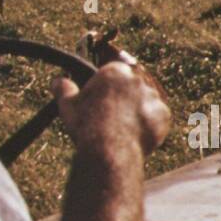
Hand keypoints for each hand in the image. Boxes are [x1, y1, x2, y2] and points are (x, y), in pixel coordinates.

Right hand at [52, 63, 169, 157]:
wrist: (110, 149)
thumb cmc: (87, 126)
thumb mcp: (68, 106)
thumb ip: (63, 89)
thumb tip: (57, 82)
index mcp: (115, 71)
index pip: (113, 74)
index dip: (106, 90)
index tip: (101, 104)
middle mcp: (137, 79)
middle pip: (131, 87)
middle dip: (124, 99)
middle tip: (113, 118)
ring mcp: (152, 96)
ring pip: (145, 103)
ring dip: (137, 112)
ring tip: (123, 131)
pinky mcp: (163, 114)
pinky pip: (157, 119)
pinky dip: (149, 126)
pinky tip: (136, 136)